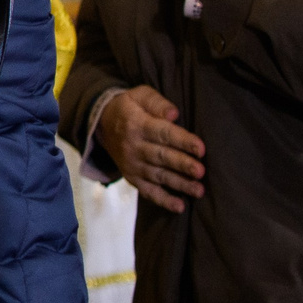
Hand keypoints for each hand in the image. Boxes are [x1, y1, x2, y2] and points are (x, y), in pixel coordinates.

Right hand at [96, 86, 205, 212]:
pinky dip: (163, 200)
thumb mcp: (139, 95)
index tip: (200, 148)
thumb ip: (157, 102)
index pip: (162, 133)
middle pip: (161, 156)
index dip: (182, 141)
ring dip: (178, 184)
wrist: (101, 124)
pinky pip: (147, 191)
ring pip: (158, 176)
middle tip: (200, 171)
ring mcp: (132, 164)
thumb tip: (174, 114)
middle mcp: (133, 146)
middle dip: (182, 165)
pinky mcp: (132, 177)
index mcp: (136, 124)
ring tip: (198, 190)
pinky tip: (179, 206)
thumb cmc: (129, 108)